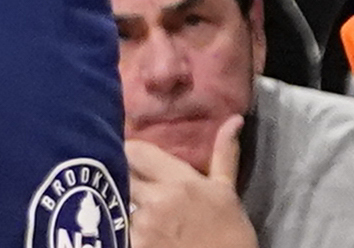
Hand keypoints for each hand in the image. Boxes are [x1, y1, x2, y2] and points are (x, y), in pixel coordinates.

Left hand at [122, 122, 253, 247]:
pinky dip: (125, 232)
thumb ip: (224, 153)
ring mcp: (142, 227)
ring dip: (126, 207)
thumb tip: (234, 119)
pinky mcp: (133, 247)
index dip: (130, 152)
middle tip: (134, 184)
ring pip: (119, 205)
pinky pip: (119, 231)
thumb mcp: (226, 192)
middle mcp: (156, 200)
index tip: (134, 157)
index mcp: (179, 180)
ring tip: (142, 214)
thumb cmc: (228, 234)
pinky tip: (139, 234)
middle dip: (126, 177)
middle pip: (122, 175)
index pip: (135, 151)